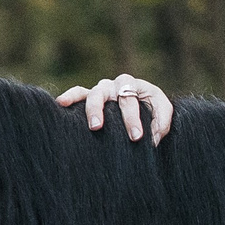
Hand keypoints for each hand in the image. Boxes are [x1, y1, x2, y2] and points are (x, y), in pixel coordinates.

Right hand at [57, 73, 174, 143]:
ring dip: (90, 108)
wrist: (146, 108)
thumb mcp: (163, 112)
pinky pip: (78, 93)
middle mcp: (115, 85)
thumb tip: (152, 140)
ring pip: (91, 94)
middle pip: (106, 94)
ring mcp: (101, 90)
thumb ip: (161, 123)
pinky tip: (61, 104)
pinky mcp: (89, 97)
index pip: (130, 100)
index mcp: (134, 85)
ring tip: (92, 125)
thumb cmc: (154, 109)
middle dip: (103, 111)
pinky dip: (69, 97)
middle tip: (101, 128)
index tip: (137, 137)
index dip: (132, 119)